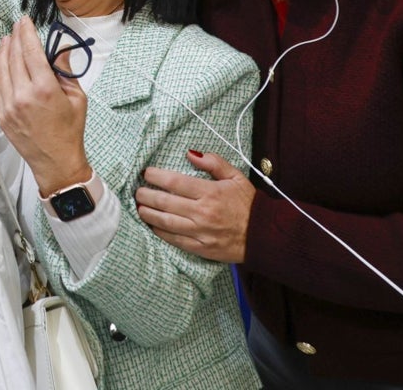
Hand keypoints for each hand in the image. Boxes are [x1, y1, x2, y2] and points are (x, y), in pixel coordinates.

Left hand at [0, 16, 90, 193]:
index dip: (26, 33)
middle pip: (14, 57)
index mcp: (44, 89)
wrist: (56, 162)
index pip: (31, 51)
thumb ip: (65, 70)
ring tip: (7, 38)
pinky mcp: (2, 114)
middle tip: (17, 25)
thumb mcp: (77, 97)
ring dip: (4, 51)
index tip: (25, 20)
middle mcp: (23, 95)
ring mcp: (9, 106)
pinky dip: (1, 70)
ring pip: (2, 70)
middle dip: (15, 38)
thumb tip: (59, 47)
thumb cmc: (70, 129)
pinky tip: (4, 61)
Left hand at [134, 150, 254, 262]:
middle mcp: (203, 213)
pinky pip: (175, 240)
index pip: (175, 182)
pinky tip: (153, 225)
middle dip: (146, 195)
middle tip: (137, 191)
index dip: (156, 177)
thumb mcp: (236, 177)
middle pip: (165, 202)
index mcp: (210, 193)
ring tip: (139, 207)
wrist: (265, 235)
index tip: (146, 173)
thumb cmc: (248, 204)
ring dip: (148, 214)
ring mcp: (201, 232)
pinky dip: (160, 232)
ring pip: (165, 222)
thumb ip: (214, 163)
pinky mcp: (201, 248)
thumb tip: (191, 153)